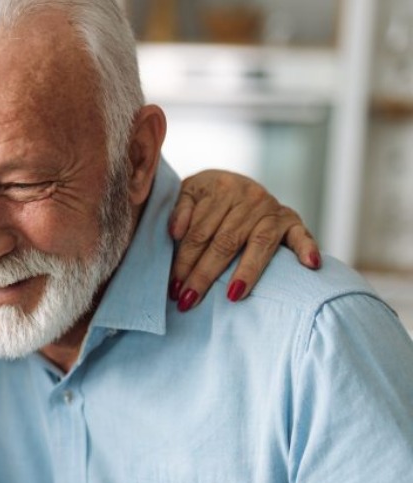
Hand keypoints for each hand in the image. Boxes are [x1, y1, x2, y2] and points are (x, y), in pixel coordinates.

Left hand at [169, 169, 321, 311]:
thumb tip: (175, 232)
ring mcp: (272, 210)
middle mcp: (249, 197)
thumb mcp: (189, 192)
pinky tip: (310, 265)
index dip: (184, 261)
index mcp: (220, 189)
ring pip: (258, 244)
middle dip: (205, 274)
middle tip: (189, 299)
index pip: (199, 233)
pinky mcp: (292, 220)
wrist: (233, 183)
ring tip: (232, 296)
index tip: (173, 288)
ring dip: (246, 272)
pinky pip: (302, 235)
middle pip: (225, 242)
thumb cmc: (206, 197)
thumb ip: (180, 210)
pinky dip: (307, 248)